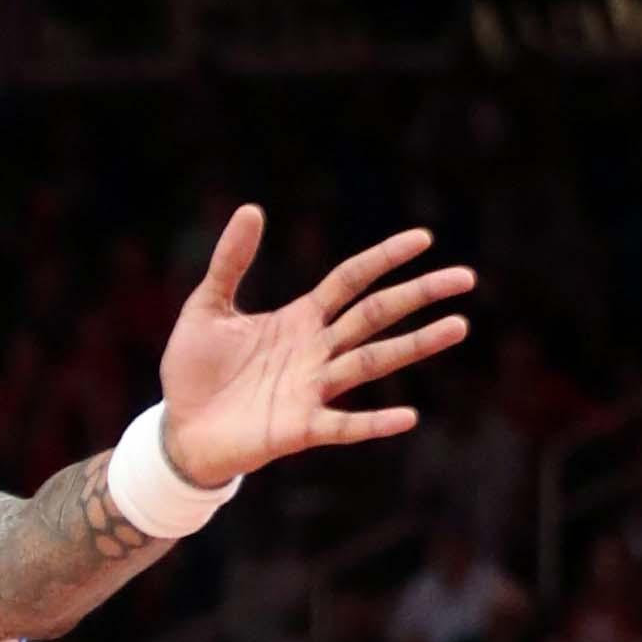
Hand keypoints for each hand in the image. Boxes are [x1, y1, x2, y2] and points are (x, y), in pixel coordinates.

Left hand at [157, 209, 474, 489]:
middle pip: (375, 315)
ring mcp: (311, 389)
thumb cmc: (194, 372)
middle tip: (464, 278)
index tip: (423, 238)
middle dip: (418, 295)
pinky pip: (343, 425)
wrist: (177, 431)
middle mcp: (316, 351)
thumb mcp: (206, 308)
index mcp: (300, 319)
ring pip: (371, 361)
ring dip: (415, 345)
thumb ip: (229, 263)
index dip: (384, 258)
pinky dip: (374, 423)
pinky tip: (408, 417)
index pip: (351, 281)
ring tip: (458, 326)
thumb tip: (250, 210)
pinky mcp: (299, 429)